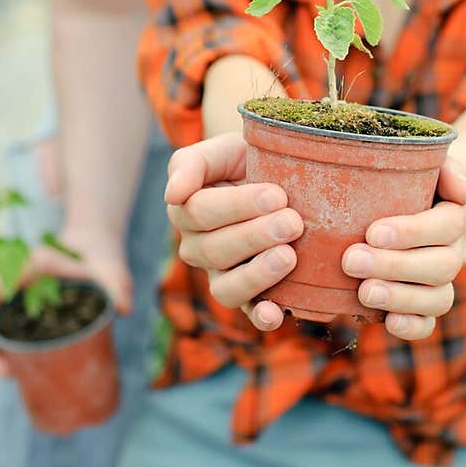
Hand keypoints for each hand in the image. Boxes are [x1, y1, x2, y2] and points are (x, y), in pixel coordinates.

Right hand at [0, 223, 130, 376]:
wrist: (92, 248)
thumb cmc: (99, 259)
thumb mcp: (112, 269)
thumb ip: (120, 284)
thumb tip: (123, 309)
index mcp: (30, 263)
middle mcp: (14, 276)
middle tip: (6, 373)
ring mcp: (13, 291)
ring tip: (8, 375)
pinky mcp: (18, 305)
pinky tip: (10, 367)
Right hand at [164, 133, 302, 331]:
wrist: (282, 173)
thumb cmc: (247, 158)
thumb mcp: (220, 150)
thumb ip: (189, 165)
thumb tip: (172, 195)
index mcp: (186, 210)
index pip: (201, 213)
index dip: (238, 206)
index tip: (277, 195)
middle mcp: (198, 247)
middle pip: (215, 250)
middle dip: (255, 236)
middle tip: (293, 222)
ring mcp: (222, 274)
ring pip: (226, 287)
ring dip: (258, 274)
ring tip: (289, 256)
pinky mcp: (249, 295)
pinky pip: (249, 312)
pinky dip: (262, 316)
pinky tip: (277, 314)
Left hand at [342, 155, 465, 341]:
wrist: (406, 202)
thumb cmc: (409, 178)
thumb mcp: (427, 161)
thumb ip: (447, 167)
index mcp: (455, 214)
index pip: (447, 225)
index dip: (413, 232)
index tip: (372, 232)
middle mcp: (454, 251)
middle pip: (440, 265)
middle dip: (394, 265)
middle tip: (351, 260)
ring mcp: (441, 282)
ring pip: (437, 298)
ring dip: (400, 297)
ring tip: (363, 291)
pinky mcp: (424, 307)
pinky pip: (429, 324)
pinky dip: (411, 326)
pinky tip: (387, 321)